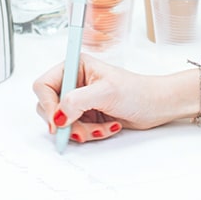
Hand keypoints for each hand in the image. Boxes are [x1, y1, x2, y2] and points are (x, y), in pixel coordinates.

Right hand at [33, 54, 173, 143]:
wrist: (157, 105)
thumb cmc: (138, 91)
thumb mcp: (106, 92)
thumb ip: (77, 101)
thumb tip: (57, 116)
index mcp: (76, 66)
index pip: (43, 85)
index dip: (48, 105)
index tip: (58, 121)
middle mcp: (75, 81)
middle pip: (49, 108)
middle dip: (68, 123)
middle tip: (84, 127)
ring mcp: (80, 100)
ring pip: (62, 123)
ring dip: (82, 130)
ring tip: (103, 126)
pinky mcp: (86, 114)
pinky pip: (75, 130)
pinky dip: (90, 133)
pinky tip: (108, 127)